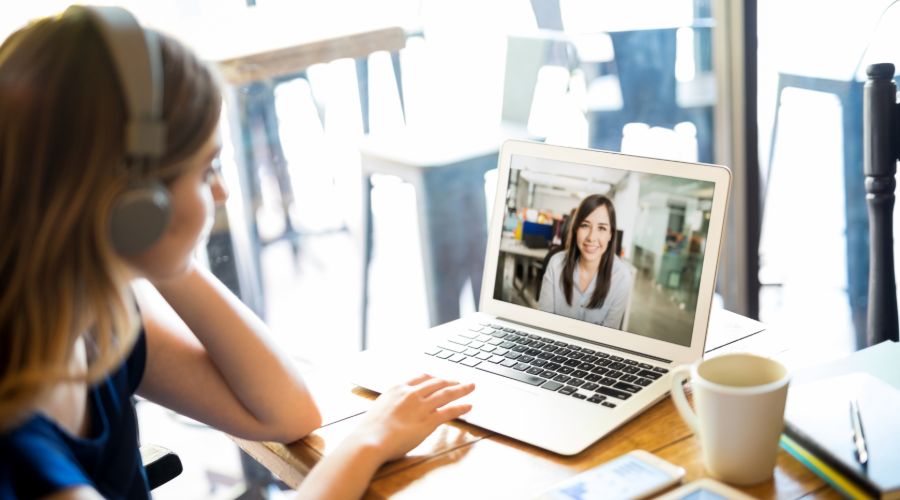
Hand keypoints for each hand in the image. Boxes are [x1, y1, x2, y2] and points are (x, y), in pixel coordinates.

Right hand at [348, 374, 474, 462]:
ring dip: (461, 389)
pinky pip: (449, 411)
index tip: (440, 379)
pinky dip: (461, 407)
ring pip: (446, 393)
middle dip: (450, 381)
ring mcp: (421, 406)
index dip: (434, 378)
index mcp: (398, 388)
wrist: (370, 440)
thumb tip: (397, 409)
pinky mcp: (428, 421)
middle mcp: (411, 393)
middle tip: (459, 381)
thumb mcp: (379, 408)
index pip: (421, 377)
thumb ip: (392, 404)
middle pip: (437, 382)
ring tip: (471, 387)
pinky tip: (468, 406)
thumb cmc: (370, 430)